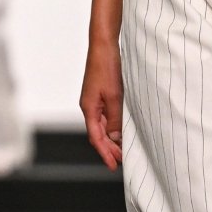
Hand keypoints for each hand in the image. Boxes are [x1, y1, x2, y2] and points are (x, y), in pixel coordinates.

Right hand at [80, 42, 124, 170]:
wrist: (103, 46)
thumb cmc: (107, 67)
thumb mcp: (114, 96)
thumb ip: (115, 118)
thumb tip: (115, 138)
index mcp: (89, 109)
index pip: (96, 138)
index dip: (105, 153)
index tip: (113, 166)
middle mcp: (89, 107)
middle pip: (98, 134)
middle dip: (109, 149)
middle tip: (121, 161)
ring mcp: (94, 101)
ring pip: (102, 126)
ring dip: (112, 139)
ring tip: (123, 150)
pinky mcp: (100, 94)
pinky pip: (105, 116)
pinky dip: (113, 127)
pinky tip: (121, 130)